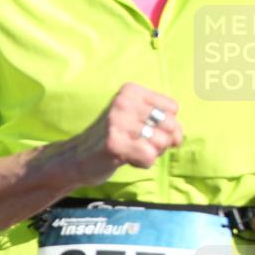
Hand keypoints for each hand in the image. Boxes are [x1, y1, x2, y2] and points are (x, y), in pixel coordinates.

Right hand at [66, 82, 183, 185]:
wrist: (76, 159)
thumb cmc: (114, 140)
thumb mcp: (138, 122)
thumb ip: (166, 126)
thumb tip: (177, 140)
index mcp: (130, 91)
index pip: (173, 108)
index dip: (164, 126)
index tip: (143, 131)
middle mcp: (124, 102)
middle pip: (170, 125)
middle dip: (159, 141)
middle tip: (136, 144)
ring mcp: (117, 121)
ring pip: (161, 142)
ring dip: (150, 153)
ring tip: (130, 151)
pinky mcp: (114, 143)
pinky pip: (149, 156)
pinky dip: (142, 163)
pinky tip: (125, 159)